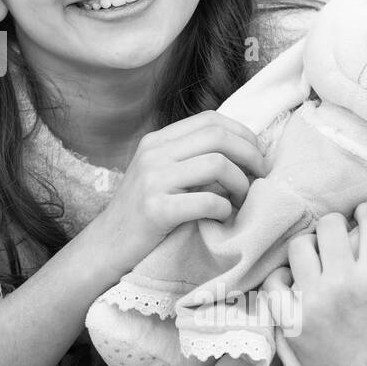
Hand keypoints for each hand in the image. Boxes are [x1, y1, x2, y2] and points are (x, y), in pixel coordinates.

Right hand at [90, 110, 266, 276]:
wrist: (106, 246)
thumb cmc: (142, 213)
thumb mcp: (160, 174)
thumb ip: (189, 158)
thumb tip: (243, 151)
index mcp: (157, 141)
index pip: (210, 120)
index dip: (243, 134)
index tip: (256, 156)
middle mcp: (153, 154)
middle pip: (218, 137)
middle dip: (250, 155)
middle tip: (260, 177)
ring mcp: (152, 180)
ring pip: (217, 164)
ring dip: (240, 184)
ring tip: (240, 201)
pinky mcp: (156, 210)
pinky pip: (207, 202)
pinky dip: (224, 210)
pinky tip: (221, 218)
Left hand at [281, 204, 366, 365]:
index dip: (366, 213)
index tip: (363, 215)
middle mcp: (344, 283)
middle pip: (329, 225)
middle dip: (335, 225)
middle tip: (336, 236)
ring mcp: (314, 299)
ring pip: (298, 246)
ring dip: (308, 248)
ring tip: (314, 259)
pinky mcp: (290, 318)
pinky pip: (275, 280)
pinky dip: (283, 279)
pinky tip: (294, 284)